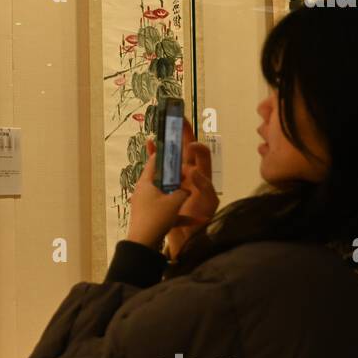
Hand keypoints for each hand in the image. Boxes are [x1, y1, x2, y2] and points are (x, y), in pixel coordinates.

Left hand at [126, 138, 188, 248]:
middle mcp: (143, 191)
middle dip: (176, 177)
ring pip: (165, 196)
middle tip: (190, 172)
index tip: (178, 150)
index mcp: (146, 182)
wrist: (143, 245)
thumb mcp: (174, 202)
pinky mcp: (149, 217)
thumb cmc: (156, 217)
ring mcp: (145, 205)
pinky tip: (197, 220)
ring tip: (192, 193)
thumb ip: (183, 191)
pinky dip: (178, 215)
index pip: (155, 162)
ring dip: (178, 196)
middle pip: (161, 179)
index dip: (166, 154)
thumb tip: (188, 188)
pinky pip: (165, 211)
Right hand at [165, 125, 218, 257]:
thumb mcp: (207, 205)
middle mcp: (191, 176)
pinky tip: (149, 145)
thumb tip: (193, 170)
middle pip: (185, 150)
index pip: (202, 154)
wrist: (187, 241)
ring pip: (172, 157)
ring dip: (165, 143)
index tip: (189, 142)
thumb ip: (205, 187)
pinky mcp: (166, 187)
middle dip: (180, 132)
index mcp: (203, 177)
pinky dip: (155, 156)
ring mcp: (178, 180)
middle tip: (172, 116)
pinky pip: (160, 169)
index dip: (196, 144)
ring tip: (158, 129)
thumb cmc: (200, 224)